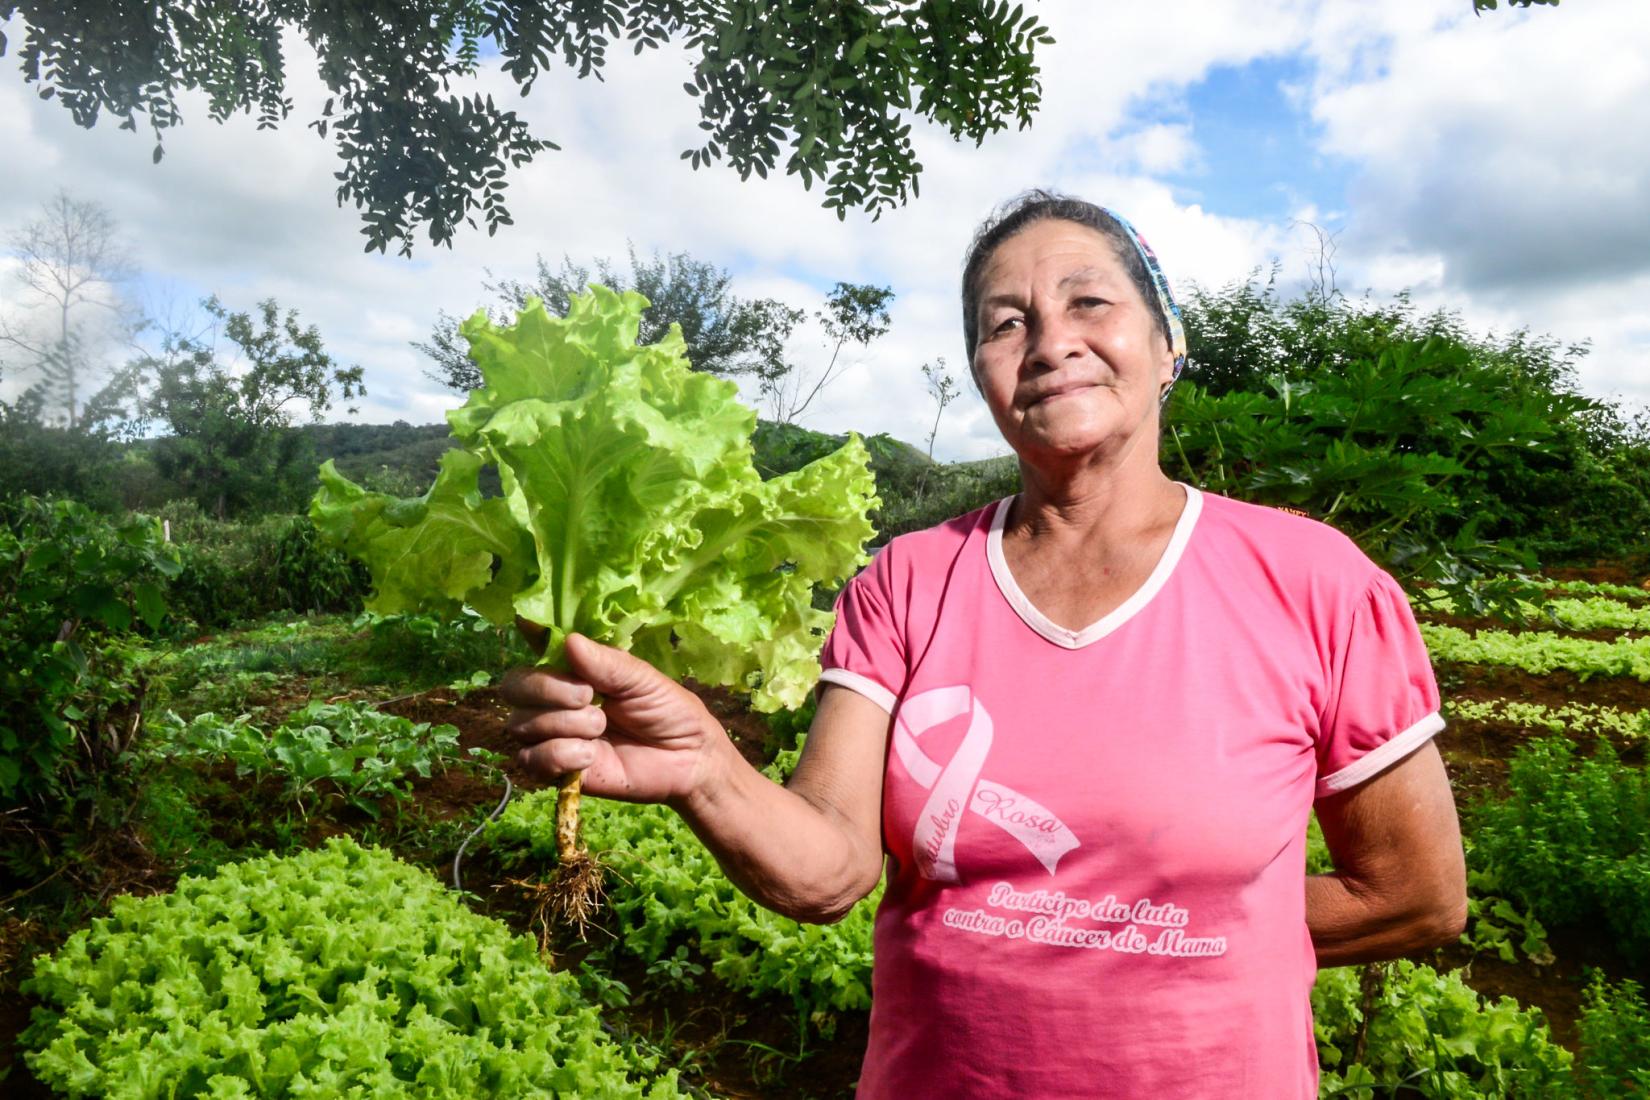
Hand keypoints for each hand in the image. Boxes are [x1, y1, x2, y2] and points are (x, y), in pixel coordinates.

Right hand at [499, 632, 728, 806]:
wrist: (687, 759)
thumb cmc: (667, 710)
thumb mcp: (641, 679)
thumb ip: (606, 663)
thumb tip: (570, 641)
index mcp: (573, 671)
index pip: (533, 649)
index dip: (529, 639)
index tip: (535, 632)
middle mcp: (554, 700)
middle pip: (514, 687)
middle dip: (548, 689)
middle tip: (588, 697)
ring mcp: (552, 735)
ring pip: (522, 724)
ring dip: (565, 724)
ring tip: (602, 729)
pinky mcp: (556, 770)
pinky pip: (531, 759)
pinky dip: (559, 754)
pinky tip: (590, 756)